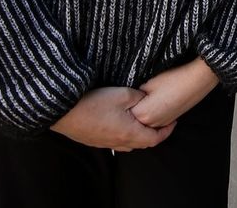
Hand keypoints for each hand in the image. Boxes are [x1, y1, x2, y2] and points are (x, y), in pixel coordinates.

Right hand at [51, 87, 175, 150]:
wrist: (63, 111)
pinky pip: (114, 141)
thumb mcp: (123, 94)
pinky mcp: (93, 140)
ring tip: (141, 122)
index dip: (167, 131)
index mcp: (130, 133)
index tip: (173, 122)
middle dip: (153, 134)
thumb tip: (146, 99)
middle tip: (159, 121)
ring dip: (137, 135)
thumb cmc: (94, 103)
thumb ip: (139, 97)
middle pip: (142, 143)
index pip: (155, 139)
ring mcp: (104, 143)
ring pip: (127, 143)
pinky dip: (123, 134)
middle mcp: (118, 143)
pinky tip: (120, 123)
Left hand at [130, 58, 219, 128]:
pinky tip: (151, 105)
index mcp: (143, 114)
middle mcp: (152, 123)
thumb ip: (135, 96)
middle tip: (127, 102)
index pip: (124, 115)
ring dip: (140, 117)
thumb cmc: (172, 79)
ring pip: (145, 125)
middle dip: (130, 114)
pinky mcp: (171, 119)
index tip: (120, 99)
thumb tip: (131, 101)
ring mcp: (163, 123)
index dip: (122, 106)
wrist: (197, 80)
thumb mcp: (148, 84)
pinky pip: (155, 123)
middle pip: (134, 122)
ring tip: (140, 103)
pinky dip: (151, 117)